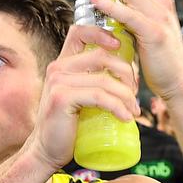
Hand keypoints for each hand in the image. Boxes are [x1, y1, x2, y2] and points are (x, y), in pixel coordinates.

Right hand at [26, 24, 139, 169]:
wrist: (47, 151)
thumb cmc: (68, 127)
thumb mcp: (80, 97)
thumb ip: (93, 82)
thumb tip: (127, 74)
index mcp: (62, 64)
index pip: (80, 32)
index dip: (103, 33)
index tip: (121, 46)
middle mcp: (58, 68)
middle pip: (102, 56)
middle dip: (126, 73)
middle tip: (135, 93)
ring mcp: (58, 82)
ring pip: (105, 80)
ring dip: (126, 95)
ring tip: (133, 110)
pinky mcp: (62, 98)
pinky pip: (100, 97)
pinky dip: (118, 107)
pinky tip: (126, 118)